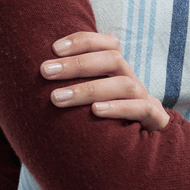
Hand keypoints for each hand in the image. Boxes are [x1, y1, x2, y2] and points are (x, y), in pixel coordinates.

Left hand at [41, 32, 170, 130]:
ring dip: (89, 89)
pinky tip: (95, 111)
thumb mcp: (91, 98)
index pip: (108, 43)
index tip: (54, 48)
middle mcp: (132, 80)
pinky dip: (118, 108)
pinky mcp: (154, 120)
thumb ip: (72, 85)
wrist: (145, 149)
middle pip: (113, 59)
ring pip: (124, 84)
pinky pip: (141, 109)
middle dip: (77, 64)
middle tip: (45, 71)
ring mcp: (145, 98)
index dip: (83, 41)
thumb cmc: (105, 120)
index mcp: (118, 70)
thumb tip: (35, 73)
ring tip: (58, 98)